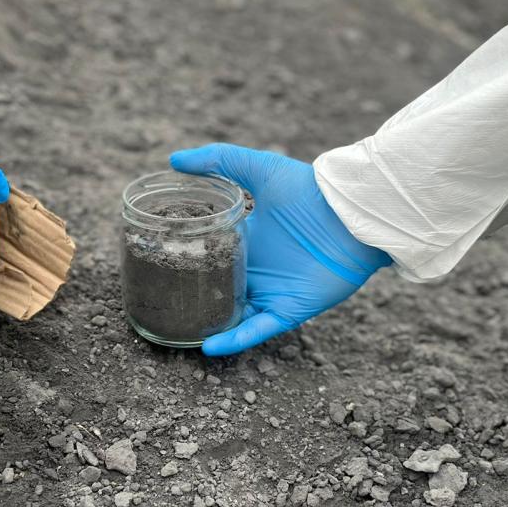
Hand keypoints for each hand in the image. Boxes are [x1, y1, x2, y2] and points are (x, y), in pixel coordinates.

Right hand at [170, 144, 389, 355]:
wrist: (350, 215)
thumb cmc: (309, 190)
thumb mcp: (260, 168)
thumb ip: (219, 160)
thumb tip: (174, 159)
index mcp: (247, 240)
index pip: (211, 255)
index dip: (188, 261)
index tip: (157, 265)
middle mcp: (256, 269)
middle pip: (218, 289)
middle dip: (194, 299)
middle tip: (162, 305)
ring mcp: (270, 291)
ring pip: (233, 315)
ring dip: (210, 326)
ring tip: (180, 334)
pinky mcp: (287, 309)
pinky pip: (257, 330)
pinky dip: (235, 339)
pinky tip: (210, 347)